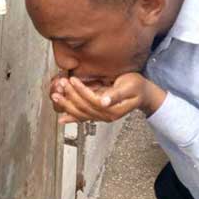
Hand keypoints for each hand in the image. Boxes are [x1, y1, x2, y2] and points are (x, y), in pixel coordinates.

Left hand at [51, 73, 166, 124]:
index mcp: (113, 109)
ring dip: (67, 105)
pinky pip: (83, 117)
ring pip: (81, 113)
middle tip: (60, 85)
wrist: (143, 93)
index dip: (81, 91)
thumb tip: (104, 101)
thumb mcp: (129, 87)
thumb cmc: (137, 87)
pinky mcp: (98, 113)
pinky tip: (62, 118)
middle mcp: (106, 115)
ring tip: (56, 96)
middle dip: (70, 97)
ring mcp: (101, 116)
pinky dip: (72, 118)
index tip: (72, 80)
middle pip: (83, 108)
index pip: (92, 101)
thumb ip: (116, 95)